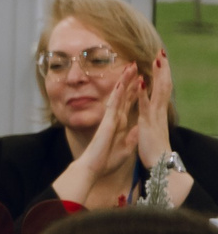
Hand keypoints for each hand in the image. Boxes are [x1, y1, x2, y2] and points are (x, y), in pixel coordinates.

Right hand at [58, 70, 142, 203]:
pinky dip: (118, 94)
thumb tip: (140, 128)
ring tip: (130, 67)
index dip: (134, 91)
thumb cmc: (106, 161)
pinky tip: (121, 84)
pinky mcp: (107, 122)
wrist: (93, 168)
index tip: (141, 79)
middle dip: (129, 81)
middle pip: (123, 95)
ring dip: (124, 81)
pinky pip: (113, 105)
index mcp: (119, 124)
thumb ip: (132, 137)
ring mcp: (110, 118)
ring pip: (118, 95)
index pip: (128, 104)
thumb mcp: (126, 148)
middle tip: (135, 65)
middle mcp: (114, 118)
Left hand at [139, 52, 176, 164]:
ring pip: (157, 91)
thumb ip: (151, 122)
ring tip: (156, 58)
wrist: (160, 165)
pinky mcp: (147, 123)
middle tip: (161, 51)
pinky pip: (145, 105)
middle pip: (163, 85)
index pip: (160, 89)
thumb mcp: (151, 131)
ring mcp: (154, 116)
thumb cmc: (153, 150)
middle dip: (162, 68)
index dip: (160, 75)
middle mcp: (158, 112)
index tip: (160, 60)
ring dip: (157, 74)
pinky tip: (141, 80)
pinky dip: (143, 92)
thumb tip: (151, 116)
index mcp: (157, 113)